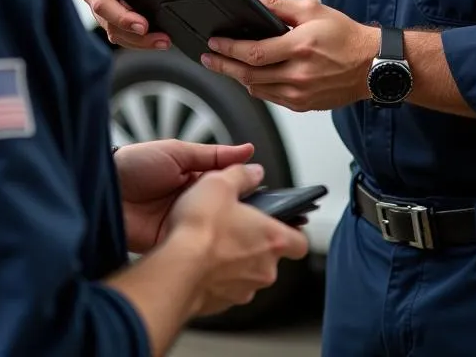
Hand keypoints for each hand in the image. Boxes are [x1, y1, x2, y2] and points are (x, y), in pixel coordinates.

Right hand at [81, 0, 171, 49]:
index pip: (103, 0)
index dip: (122, 17)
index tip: (143, 24)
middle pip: (107, 21)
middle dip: (134, 35)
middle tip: (162, 39)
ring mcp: (97, 0)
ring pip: (111, 30)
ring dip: (136, 41)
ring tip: (163, 41)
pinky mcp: (106, 9)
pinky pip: (116, 29)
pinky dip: (134, 38)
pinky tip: (154, 39)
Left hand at [115, 139, 254, 253]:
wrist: (102, 189)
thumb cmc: (134, 164)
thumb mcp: (177, 152)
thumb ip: (213, 155)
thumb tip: (248, 150)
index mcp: (194, 178)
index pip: (226, 184)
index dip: (243, 189)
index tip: (264, 192)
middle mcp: (190, 201)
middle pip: (222, 209)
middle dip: (236, 213)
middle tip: (255, 215)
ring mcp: (181, 222)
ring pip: (210, 228)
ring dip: (220, 229)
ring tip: (238, 230)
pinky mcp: (170, 242)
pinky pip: (191, 245)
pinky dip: (200, 245)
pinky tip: (213, 243)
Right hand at [164, 162, 309, 316]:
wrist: (175, 269)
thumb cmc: (200, 229)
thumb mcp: (219, 183)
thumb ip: (241, 174)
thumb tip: (252, 171)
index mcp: (272, 239)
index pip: (301, 242)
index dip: (293, 232)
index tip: (282, 223)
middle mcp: (263, 269)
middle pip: (271, 257)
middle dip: (255, 243)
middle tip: (235, 226)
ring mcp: (243, 290)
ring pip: (247, 273)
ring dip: (235, 260)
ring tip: (213, 242)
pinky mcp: (221, 304)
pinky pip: (225, 287)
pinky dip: (217, 276)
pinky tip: (199, 260)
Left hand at [200, 0, 378, 111]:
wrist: (373, 65)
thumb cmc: (346, 36)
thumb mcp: (312, 9)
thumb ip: (278, 5)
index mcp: (300, 48)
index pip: (253, 53)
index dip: (228, 49)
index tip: (213, 43)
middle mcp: (299, 75)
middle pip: (249, 75)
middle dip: (223, 67)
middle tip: (208, 59)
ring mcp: (301, 93)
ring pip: (258, 90)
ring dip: (239, 78)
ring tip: (227, 65)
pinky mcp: (304, 105)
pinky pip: (272, 98)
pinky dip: (258, 87)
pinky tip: (252, 76)